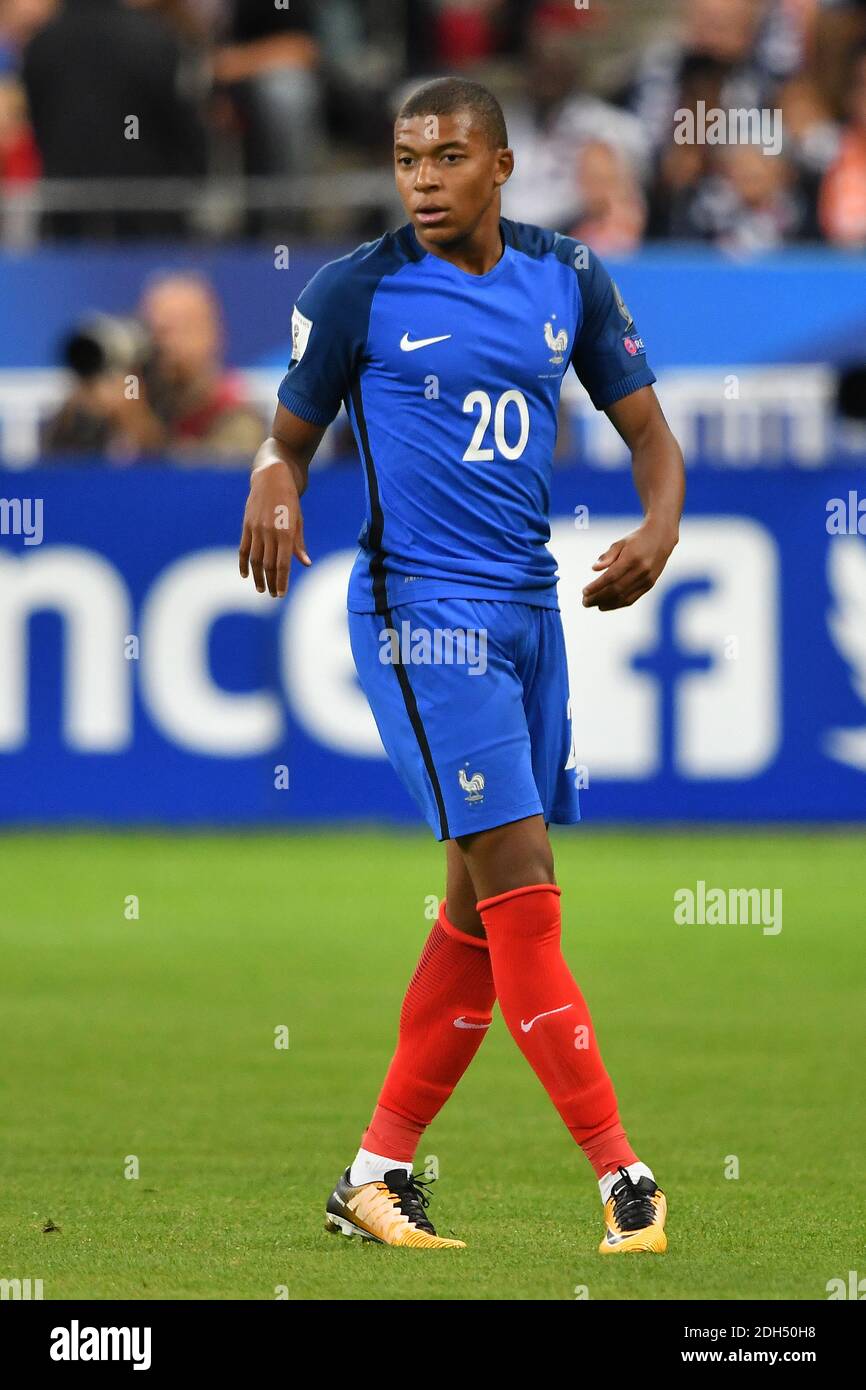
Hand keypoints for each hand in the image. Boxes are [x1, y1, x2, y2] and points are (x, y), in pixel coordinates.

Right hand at [239, 461, 310, 597]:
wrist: (272, 476)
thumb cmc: (290, 500)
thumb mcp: (299, 520)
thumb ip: (299, 543)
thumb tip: (305, 563)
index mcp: (286, 532)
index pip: (282, 564)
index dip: (281, 581)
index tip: (281, 594)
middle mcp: (270, 532)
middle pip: (268, 564)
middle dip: (270, 582)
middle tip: (272, 595)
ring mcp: (256, 528)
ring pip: (255, 559)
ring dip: (257, 576)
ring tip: (260, 588)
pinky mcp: (247, 525)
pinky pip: (243, 548)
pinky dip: (243, 563)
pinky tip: (245, 574)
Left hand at [582, 519, 676, 610]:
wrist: (661, 538)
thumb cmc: (636, 540)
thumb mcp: (620, 543)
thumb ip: (607, 556)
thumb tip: (594, 568)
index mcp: (632, 558)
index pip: (611, 577)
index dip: (597, 586)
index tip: (584, 591)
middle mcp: (640, 570)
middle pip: (616, 590)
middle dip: (598, 598)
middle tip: (585, 602)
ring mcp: (646, 579)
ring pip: (623, 597)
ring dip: (606, 603)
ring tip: (592, 604)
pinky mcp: (649, 585)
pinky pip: (631, 599)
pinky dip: (617, 604)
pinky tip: (605, 605)